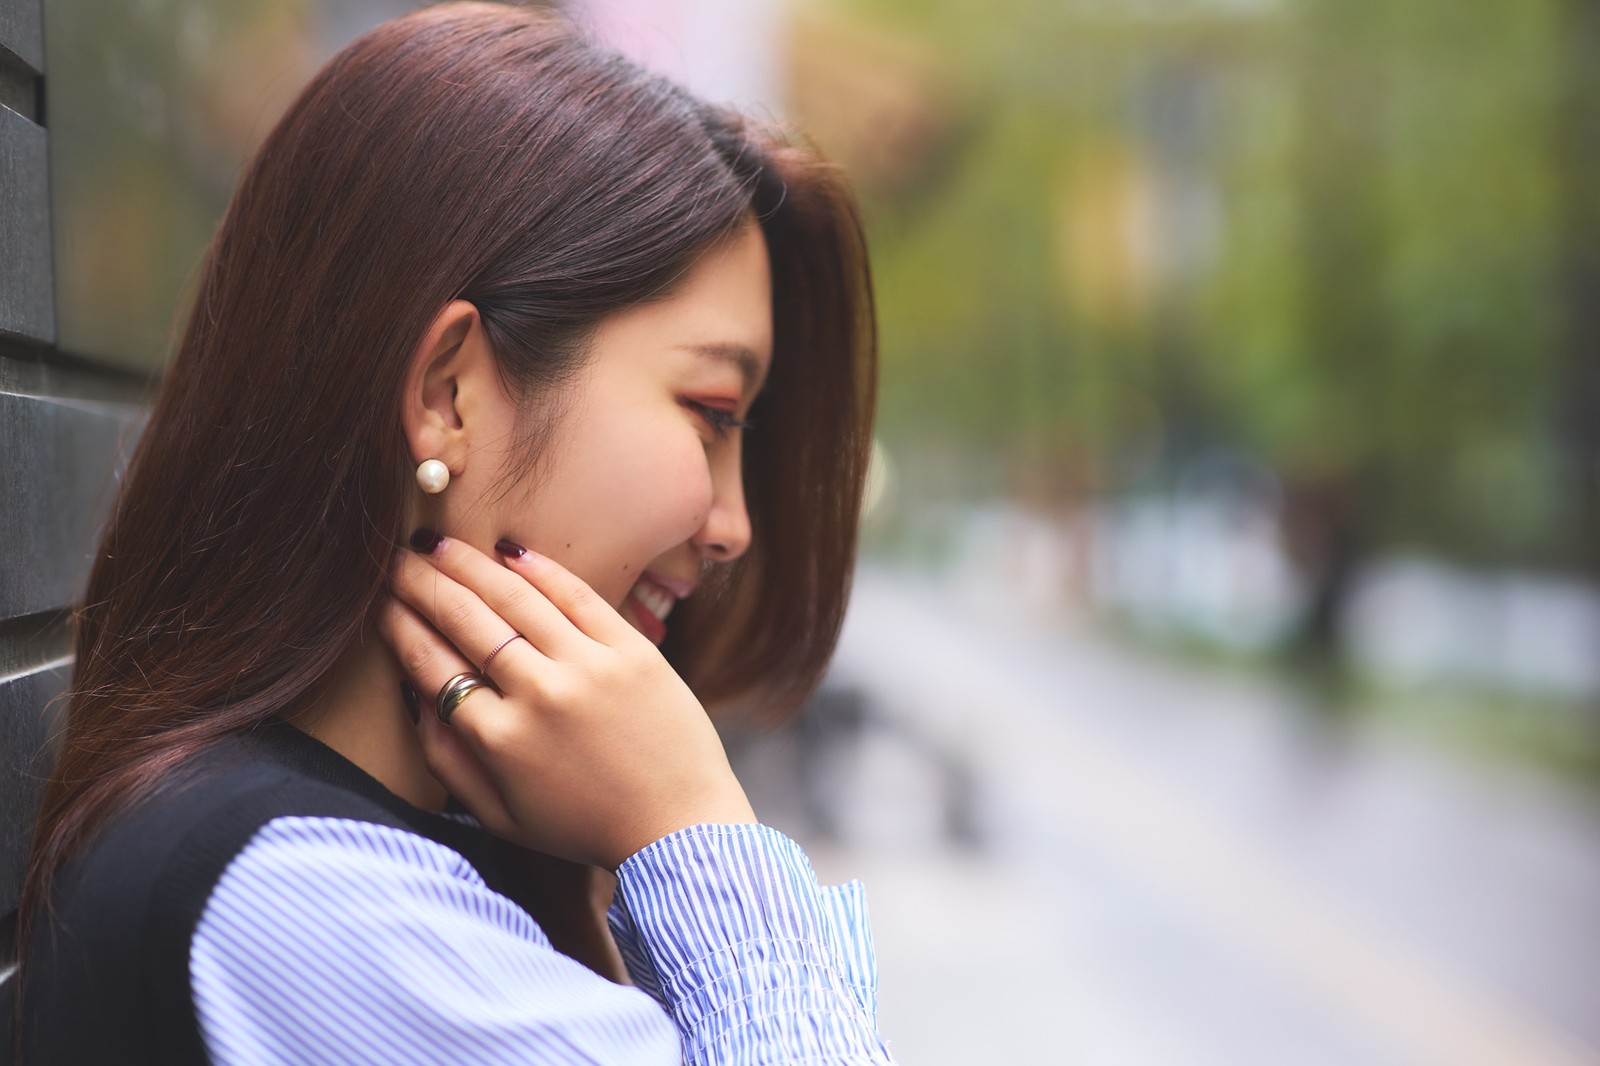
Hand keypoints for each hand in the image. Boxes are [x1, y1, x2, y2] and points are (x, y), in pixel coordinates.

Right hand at [379, 533, 756, 869]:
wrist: (679, 829)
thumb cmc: (585, 828)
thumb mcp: (501, 818)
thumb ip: (448, 763)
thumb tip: (413, 701)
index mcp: (500, 740)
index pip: (433, 665)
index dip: (399, 627)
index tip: (379, 604)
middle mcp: (539, 696)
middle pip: (466, 621)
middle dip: (421, 583)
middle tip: (396, 560)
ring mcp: (589, 668)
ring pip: (516, 598)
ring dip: (469, 564)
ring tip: (440, 544)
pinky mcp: (633, 651)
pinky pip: (579, 596)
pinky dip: (541, 569)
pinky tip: (509, 550)